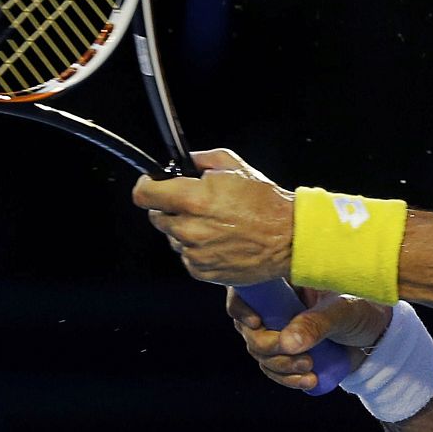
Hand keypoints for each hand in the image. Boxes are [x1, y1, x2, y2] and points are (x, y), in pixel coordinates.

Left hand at [132, 148, 293, 285]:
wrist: (288, 238)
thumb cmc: (265, 201)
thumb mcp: (233, 165)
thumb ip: (199, 160)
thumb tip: (180, 163)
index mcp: (192, 200)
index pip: (144, 195)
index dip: (147, 187)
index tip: (153, 185)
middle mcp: (189, 228)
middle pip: (156, 217)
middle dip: (170, 209)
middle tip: (195, 205)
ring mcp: (194, 253)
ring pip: (173, 238)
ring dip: (185, 230)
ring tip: (215, 224)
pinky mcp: (201, 271)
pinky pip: (187, 256)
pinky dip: (197, 248)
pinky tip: (220, 240)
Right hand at [226, 285, 392, 392]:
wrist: (379, 338)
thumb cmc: (363, 311)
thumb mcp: (343, 312)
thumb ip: (317, 323)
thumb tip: (286, 342)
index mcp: (285, 282)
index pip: (247, 289)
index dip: (241, 306)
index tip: (256, 323)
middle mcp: (278, 305)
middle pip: (249, 328)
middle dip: (266, 346)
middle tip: (292, 352)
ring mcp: (281, 330)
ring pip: (259, 352)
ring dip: (279, 366)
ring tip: (309, 368)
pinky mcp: (289, 352)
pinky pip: (273, 368)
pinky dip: (286, 379)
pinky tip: (308, 381)